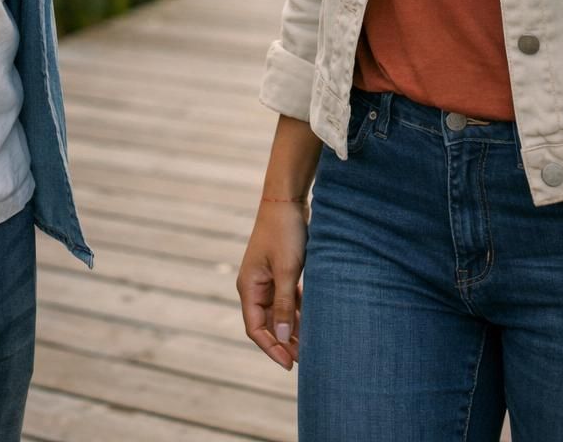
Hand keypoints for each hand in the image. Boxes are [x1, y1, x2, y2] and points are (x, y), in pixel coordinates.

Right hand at [236, 202, 307, 370]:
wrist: (287, 198)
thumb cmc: (284, 231)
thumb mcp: (287, 270)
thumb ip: (285, 305)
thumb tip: (284, 339)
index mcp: (249, 287)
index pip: (256, 328)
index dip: (272, 348)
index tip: (290, 364)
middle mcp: (255, 285)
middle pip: (268, 323)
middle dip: (285, 342)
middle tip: (306, 360)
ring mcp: (267, 278)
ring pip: (279, 312)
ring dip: (293, 328)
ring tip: (312, 345)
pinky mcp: (280, 270)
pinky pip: (287, 298)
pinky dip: (298, 310)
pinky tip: (313, 321)